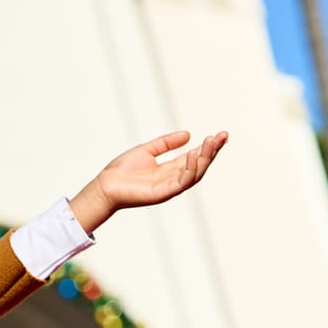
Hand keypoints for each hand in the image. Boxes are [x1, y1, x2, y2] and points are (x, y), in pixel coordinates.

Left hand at [69, 130, 226, 232]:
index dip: (208, 147)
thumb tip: (188, 134)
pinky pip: (182, 181)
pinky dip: (191, 168)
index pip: (194, 157)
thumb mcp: (147, 150)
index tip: (221, 135)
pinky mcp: (163, 193)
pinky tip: (193, 153)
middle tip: (222, 136)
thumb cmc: (122, 171)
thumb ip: (166, 143)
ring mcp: (169, 187)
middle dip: (212, 151)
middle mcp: (173, 179)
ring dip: (206, 158)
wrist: (105, 186)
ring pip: (195, 174)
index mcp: (170, 169)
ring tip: (211, 142)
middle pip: (199, 165)